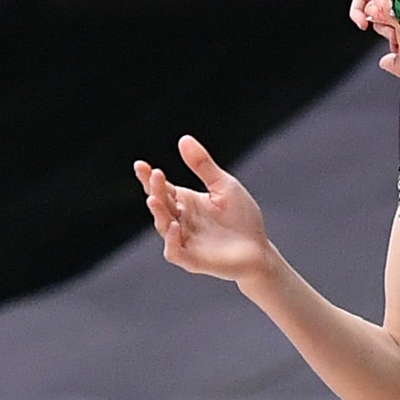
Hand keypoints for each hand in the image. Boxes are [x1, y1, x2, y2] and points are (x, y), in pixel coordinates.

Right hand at [134, 136, 271, 283]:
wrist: (259, 250)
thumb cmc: (242, 217)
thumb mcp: (224, 185)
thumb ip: (203, 166)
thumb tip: (183, 139)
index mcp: (185, 202)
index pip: (162, 189)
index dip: (148, 178)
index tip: (140, 165)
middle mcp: (180, 220)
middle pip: (161, 204)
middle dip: (155, 190)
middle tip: (156, 175)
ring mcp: (184, 241)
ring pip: (163, 227)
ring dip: (158, 213)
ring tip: (154, 199)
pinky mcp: (192, 260)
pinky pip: (175, 251)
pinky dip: (172, 240)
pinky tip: (175, 226)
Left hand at [350, 0, 399, 77]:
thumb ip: (399, 67)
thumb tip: (385, 65)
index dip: (396, 39)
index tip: (397, 47)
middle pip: (387, 18)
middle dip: (388, 30)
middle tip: (396, 32)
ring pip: (375, 8)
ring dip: (378, 21)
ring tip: (389, 21)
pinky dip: (358, 12)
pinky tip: (362, 23)